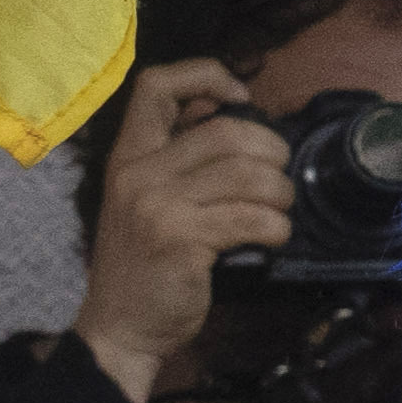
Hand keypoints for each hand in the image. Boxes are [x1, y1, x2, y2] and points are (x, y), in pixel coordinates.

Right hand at [69, 61, 292, 402]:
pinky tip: (272, 236)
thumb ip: (179, 156)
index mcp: (128, 155)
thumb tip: (228, 107)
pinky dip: (276, 226)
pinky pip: (250, 217)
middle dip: (271, 150)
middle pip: (226, 131)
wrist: (121, 327)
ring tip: (278, 209)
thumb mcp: (148, 198)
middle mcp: (137, 173)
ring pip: (246, 174)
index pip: (155, 85)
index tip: (239, 97)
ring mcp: (156, 206)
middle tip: (278, 176)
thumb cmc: (147, 261)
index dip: (205, 75)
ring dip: (280, 192)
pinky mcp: (180, 240)